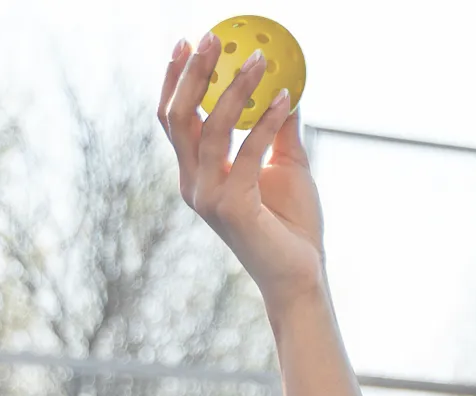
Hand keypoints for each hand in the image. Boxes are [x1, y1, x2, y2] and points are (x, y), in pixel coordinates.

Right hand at [158, 33, 325, 309]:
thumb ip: (280, 131)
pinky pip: (246, 153)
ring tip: (260, 63)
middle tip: (212, 37)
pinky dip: (265, 123)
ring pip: (210, 128)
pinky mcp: (231, 208)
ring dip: (234, 90)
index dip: (176, 79)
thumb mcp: (287, 167)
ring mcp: (208, 197)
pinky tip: (285, 101)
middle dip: (193, 73)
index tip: (188, 42)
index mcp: (197, 174)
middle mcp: (193, 184)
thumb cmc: (293, 228)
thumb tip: (286, 88)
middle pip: (179, 116)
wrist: (301, 277)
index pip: (174, 118)